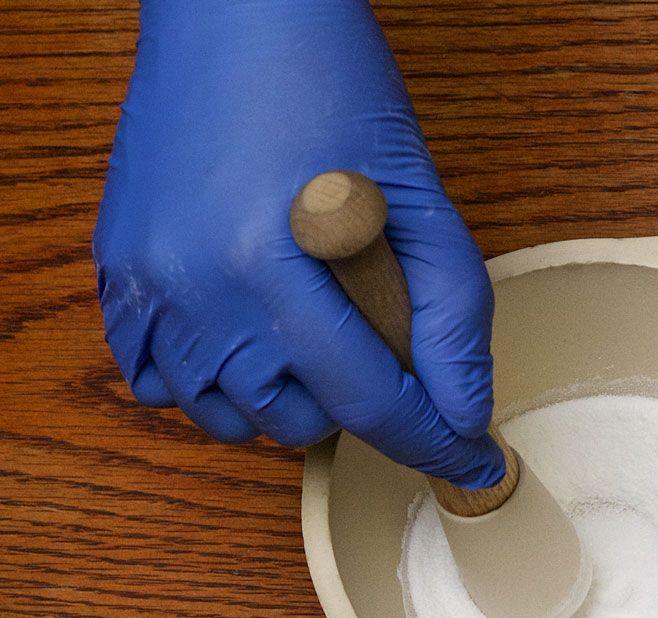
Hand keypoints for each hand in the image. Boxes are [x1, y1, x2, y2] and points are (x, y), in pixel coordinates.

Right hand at [94, 1, 502, 485]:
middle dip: (359, 404)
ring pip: (222, 412)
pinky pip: (153, 378)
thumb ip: (450, 313)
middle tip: (389, 349)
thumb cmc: (332, 82)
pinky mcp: (119, 268)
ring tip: (323, 339)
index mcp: (269, 264)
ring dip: (286, 398)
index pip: (367, 399)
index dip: (431, 441)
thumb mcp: (418, 195)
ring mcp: (145, 280)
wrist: (236, 11)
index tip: (470, 466)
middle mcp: (192, 286)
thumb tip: (464, 412)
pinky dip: (210, 380)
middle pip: (293, 419)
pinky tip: (254, 340)